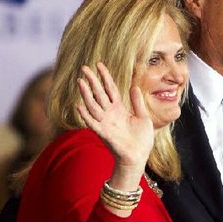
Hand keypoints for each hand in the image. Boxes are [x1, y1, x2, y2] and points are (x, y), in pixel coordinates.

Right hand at [76, 63, 152, 186]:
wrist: (139, 157)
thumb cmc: (141, 140)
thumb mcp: (143, 117)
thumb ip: (137, 103)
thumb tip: (134, 87)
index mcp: (120, 109)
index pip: (110, 89)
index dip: (105, 77)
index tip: (99, 64)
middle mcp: (110, 114)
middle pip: (99, 94)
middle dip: (92, 81)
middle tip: (84, 68)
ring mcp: (106, 123)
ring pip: (93, 105)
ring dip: (86, 94)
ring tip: (80, 82)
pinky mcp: (104, 133)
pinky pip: (92, 123)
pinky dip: (85, 115)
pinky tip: (79, 105)